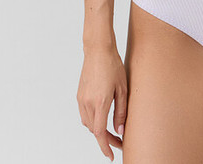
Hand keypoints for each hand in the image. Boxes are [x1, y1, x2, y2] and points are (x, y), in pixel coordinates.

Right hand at [77, 45, 127, 160]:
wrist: (98, 49)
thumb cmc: (113, 65)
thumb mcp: (123, 88)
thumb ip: (121, 111)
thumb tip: (120, 130)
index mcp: (100, 102)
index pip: (100, 133)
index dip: (105, 146)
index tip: (111, 155)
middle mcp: (88, 103)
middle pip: (94, 130)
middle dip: (105, 139)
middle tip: (119, 140)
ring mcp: (81, 99)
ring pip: (88, 124)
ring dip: (99, 130)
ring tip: (112, 130)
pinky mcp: (79, 95)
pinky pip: (84, 114)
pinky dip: (93, 120)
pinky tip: (102, 117)